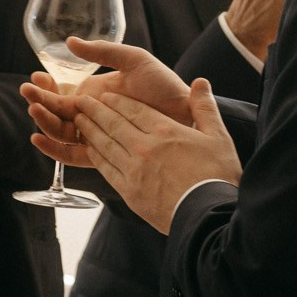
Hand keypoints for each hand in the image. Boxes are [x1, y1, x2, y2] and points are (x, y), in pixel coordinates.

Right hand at [20, 39, 188, 168]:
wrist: (187, 113)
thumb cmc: (164, 85)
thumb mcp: (133, 60)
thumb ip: (103, 51)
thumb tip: (69, 43)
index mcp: (94, 95)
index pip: (62, 94)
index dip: (46, 88)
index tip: (35, 77)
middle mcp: (92, 117)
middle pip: (57, 114)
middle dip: (39, 102)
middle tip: (27, 91)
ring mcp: (98, 136)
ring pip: (62, 133)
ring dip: (44, 122)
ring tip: (34, 110)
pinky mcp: (105, 155)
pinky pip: (74, 156)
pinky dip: (54, 150)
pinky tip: (40, 139)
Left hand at [65, 79, 240, 233]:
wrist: (207, 214)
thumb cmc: (217, 176)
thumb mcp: (218, 137)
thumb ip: (205, 107)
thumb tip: (200, 82)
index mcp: (165, 132)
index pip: (134, 110)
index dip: (117, 101)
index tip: (105, 95)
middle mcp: (144, 147)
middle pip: (113, 124)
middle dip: (94, 110)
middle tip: (79, 101)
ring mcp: (133, 170)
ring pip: (105, 145)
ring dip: (89, 130)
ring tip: (77, 120)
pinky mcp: (129, 191)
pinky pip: (106, 169)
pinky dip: (95, 157)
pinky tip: (88, 149)